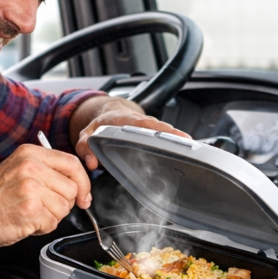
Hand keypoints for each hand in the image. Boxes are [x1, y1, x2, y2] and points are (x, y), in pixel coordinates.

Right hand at [0, 143, 91, 247]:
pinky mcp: (30, 209)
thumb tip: (79, 185)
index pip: (72, 163)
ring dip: (51, 217)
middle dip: (62, 204)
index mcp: (30, 153)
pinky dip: (41, 228)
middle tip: (41, 208)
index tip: (84, 196)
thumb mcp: (19, 171)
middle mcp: (31, 166)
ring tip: (29, 213)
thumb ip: (47, 172)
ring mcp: (30, 187)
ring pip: (65, 208)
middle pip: (72, 188)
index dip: (83, 183)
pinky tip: (25, 222)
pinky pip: (52, 223)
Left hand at [71, 97, 189, 169]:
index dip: (158, 129)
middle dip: (174, 134)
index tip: (168, 135)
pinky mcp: (152, 134)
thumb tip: (92, 163)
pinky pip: (165, 137)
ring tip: (193, 149)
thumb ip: (84, 147)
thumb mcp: (86, 135)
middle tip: (188, 143)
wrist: (107, 115)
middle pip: (160, 127)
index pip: (144, 123)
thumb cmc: (99, 126)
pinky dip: (175, 143)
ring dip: (178, 139)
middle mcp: (139, 122)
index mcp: (125, 120)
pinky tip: (186, 152)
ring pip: (165, 132)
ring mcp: (147, 127)